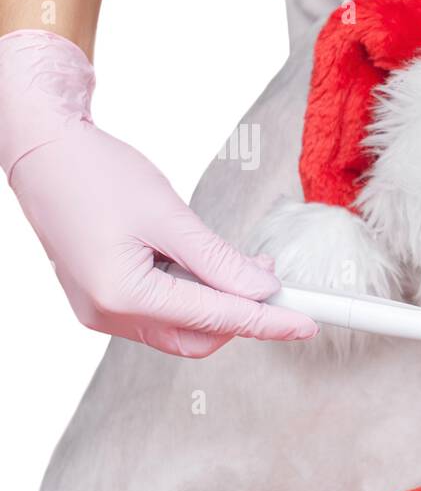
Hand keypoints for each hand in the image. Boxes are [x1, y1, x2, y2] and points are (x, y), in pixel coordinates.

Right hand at [1, 29, 318, 356]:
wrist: (43, 152)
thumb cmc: (96, 172)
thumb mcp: (169, 214)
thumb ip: (219, 260)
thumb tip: (263, 290)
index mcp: (123, 295)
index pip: (216, 319)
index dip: (268, 321)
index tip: (307, 323)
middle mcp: (108, 314)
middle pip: (199, 338)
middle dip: (242, 315)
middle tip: (271, 279)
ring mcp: (101, 312)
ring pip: (181, 330)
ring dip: (218, 304)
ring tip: (238, 264)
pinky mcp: (102, 301)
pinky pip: (160, 314)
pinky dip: (192, 297)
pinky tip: (204, 267)